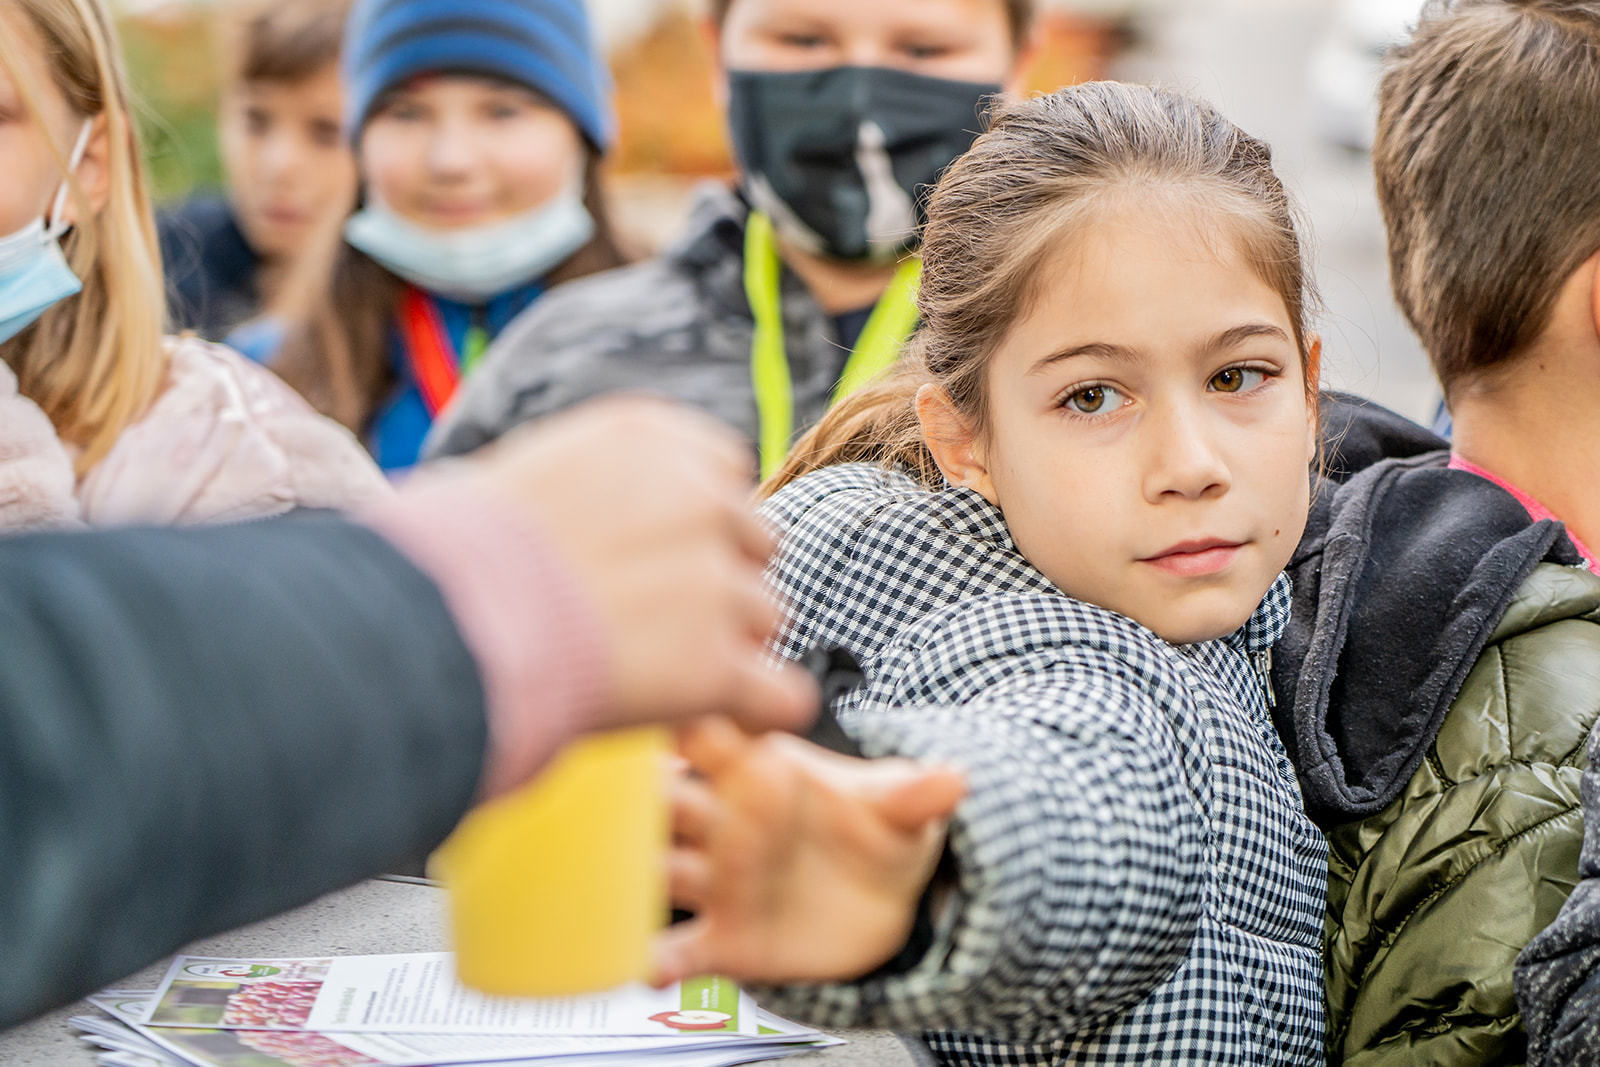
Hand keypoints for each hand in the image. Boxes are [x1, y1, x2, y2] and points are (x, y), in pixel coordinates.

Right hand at [465, 397, 816, 735]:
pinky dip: (758, 715)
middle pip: (750, 545)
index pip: (722, 474)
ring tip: (652, 676)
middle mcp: (701, 498)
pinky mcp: (718, 663)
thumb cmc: (449, 555)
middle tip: (653, 625)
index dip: (695, 527)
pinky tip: (726, 723)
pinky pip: (782, 696)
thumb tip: (584, 515)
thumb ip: (591, 487)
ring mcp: (717, 582)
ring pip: (763, 619)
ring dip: (724, 649)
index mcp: (654, 438)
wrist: (441, 619)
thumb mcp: (521, 475)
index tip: (655, 560)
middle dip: (716, 584)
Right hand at [657, 717, 966, 985]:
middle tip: (632, 798)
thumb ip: (914, 796)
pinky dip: (661, 959)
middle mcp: (725, 821)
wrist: (884, 902)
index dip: (697, 727)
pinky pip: (684, 950)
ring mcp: (719, 879)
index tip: (680, 721)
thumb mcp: (899, 808)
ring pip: (665, 870)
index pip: (718, 739)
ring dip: (641, 874)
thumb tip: (954, 779)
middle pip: (673, 802)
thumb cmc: (877, 829)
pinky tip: (651, 966)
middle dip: (650, 798)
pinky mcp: (725, 937)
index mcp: (758, 770)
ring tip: (627, 880)